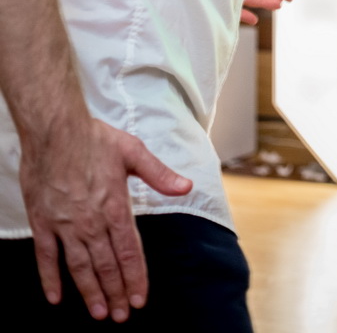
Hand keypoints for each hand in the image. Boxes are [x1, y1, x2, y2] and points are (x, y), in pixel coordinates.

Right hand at [22, 117, 191, 322]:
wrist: (55, 130)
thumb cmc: (95, 139)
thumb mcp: (135, 152)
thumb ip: (160, 175)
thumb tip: (186, 188)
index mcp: (116, 207)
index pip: (129, 252)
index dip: (136, 277)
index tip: (140, 298)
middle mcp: (91, 221)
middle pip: (106, 265)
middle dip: (116, 292)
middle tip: (123, 315)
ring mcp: (65, 224)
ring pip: (79, 266)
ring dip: (90, 292)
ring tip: (99, 313)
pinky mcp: (42, 221)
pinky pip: (45, 256)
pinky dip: (49, 278)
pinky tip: (55, 296)